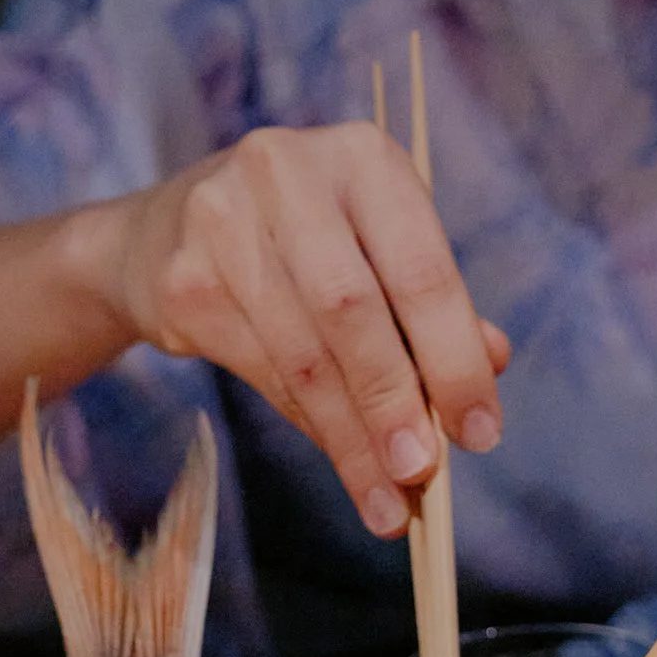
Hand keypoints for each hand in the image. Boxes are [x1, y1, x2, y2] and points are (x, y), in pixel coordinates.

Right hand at [88, 124, 510, 537]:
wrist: (163, 232)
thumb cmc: (301, 240)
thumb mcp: (375, 245)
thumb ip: (432, 300)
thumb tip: (493, 362)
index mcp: (361, 157)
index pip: (421, 269)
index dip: (454, 358)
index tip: (479, 433)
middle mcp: (288, 173)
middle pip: (353, 313)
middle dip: (394, 405)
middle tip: (424, 475)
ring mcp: (222, 221)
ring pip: (303, 353)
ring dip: (351, 437)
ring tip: (387, 498)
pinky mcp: (182, 278)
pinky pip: (260, 369)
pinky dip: (308, 424)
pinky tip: (340, 459)